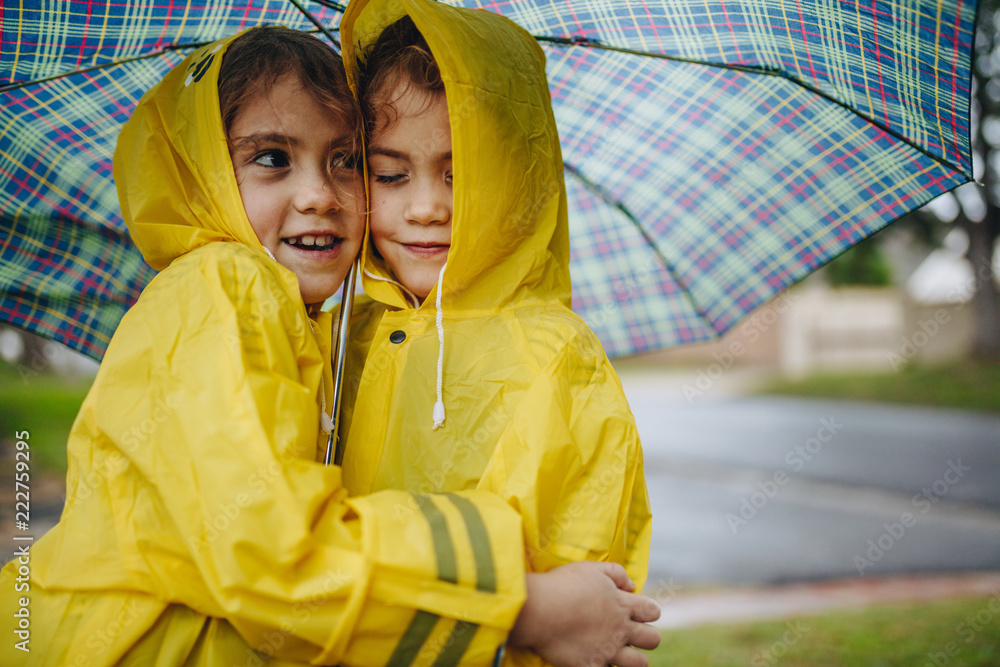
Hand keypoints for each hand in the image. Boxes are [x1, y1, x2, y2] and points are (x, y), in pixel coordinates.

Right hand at [508, 561, 660, 666]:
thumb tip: (631, 586)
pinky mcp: (591, 666)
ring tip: (618, 653)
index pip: (653, 611)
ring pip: (639, 663)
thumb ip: (617, 574)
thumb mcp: (592, 569)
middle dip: (646, 636)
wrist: (540, 610)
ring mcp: (608, 650)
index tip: (636, 612)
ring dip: (633, 658)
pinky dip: (603, 665)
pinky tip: (594, 658)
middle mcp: (621, 629)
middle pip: (653, 639)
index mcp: (623, 605)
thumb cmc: (564, 585)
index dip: (648, 612)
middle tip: (629, 633)